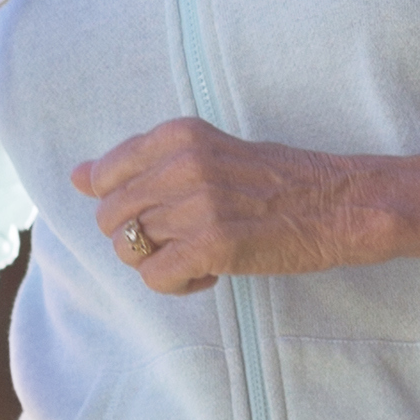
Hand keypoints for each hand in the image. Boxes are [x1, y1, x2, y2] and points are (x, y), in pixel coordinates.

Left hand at [67, 122, 419, 292]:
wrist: (343, 203)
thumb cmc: (277, 181)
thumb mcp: (207, 152)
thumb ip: (143, 162)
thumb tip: (77, 177)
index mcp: (179, 135)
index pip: (104, 174)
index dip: (122, 205)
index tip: (160, 212)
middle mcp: (183, 164)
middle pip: (110, 219)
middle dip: (138, 239)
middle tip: (186, 240)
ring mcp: (198, 204)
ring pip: (129, 250)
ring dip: (161, 262)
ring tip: (202, 255)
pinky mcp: (215, 245)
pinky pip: (157, 278)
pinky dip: (179, 284)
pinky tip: (212, 273)